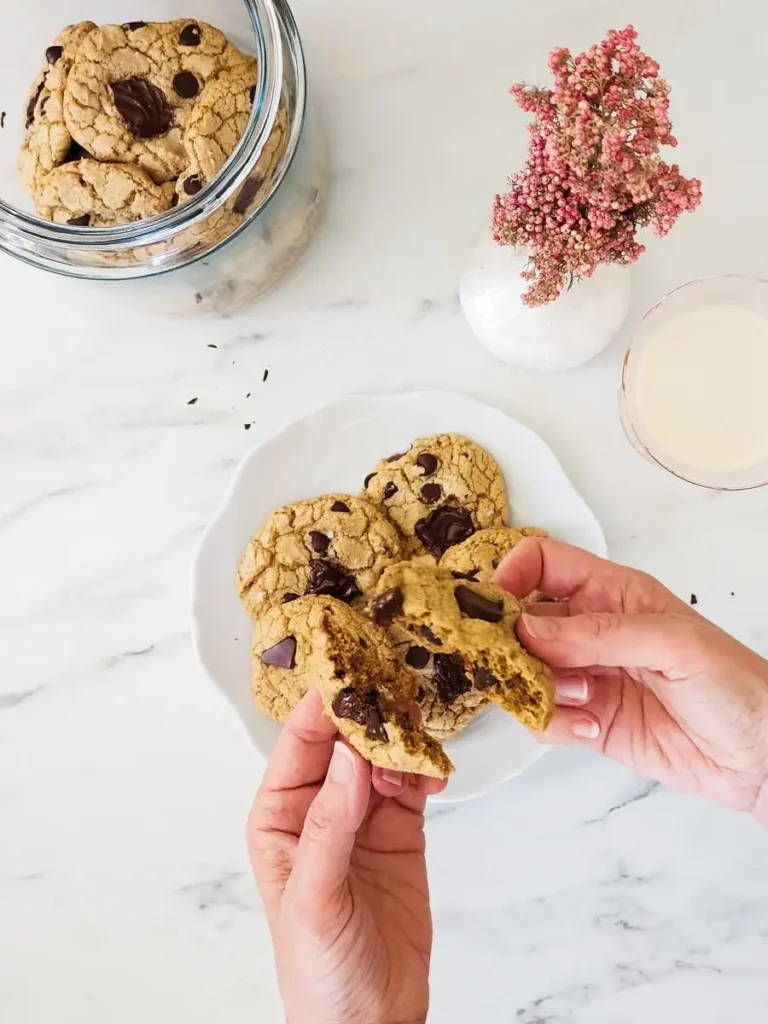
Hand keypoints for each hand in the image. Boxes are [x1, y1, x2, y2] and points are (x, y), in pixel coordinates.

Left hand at [247, 689, 445, 1023]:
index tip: (350, 669)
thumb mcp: (316, 896)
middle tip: (397, 684)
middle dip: (370, 713)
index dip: (324, 704)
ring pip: (382, 756)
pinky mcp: (400, 831)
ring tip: (421, 732)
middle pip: (345, 741)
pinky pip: (412, 783)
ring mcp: (362, 818)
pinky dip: (425, 770)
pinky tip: (433, 773)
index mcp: (279, 815)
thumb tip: (349, 754)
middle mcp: (318, 808)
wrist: (371, 1022)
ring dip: (402, 739)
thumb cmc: (318, 971)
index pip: (300, 744)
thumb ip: (332, 824)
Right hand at [495, 538, 767, 823]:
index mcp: (611, 593)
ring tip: (580, 698)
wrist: (761, 756)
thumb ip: (598, 634)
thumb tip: (528, 628)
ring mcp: (585, 676)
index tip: (495, 604)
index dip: (512, 574)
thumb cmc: (736, 684)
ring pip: (523, 671)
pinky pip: (541, 717)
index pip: (544, 563)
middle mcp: (590, 631)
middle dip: (510, 640)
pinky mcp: (586, 720)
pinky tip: (590, 727)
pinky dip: (553, 723)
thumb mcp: (672, 644)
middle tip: (519, 662)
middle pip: (520, 619)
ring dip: (535, 687)